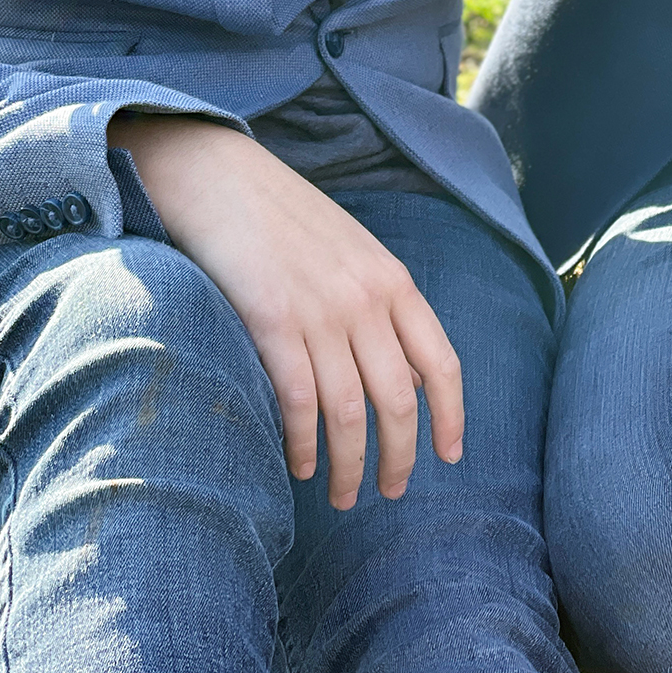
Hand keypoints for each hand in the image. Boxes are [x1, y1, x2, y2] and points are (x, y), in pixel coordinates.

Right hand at [109, 115, 463, 507]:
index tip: (449, 457)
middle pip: (400, 398)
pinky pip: (299, 400)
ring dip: (350, 465)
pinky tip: (302, 467)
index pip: (441, 361)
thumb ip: (380, 303)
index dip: (451, 416)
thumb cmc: (284, 219)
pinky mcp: (272, 320)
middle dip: (400, 456)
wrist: (220, 177)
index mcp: (392, 280)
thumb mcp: (352, 251)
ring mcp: (320, 309)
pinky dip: (305, 443)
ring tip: (342, 495)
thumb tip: (403, 372)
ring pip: (351, 411)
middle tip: (390, 493)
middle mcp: (365, 298)